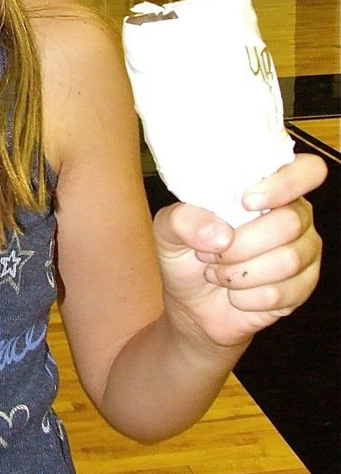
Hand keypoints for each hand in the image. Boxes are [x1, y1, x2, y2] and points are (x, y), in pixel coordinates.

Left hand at [153, 153, 326, 349]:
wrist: (190, 303)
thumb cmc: (185, 253)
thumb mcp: (168, 229)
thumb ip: (184, 220)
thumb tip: (221, 234)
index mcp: (268, 187)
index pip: (307, 170)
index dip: (285, 184)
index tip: (246, 201)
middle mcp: (295, 215)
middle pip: (290, 222)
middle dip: (240, 244)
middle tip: (210, 252)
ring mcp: (304, 252)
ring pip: (287, 260)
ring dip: (238, 273)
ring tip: (216, 271)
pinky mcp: (302, 288)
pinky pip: (281, 293)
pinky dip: (245, 298)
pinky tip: (233, 293)